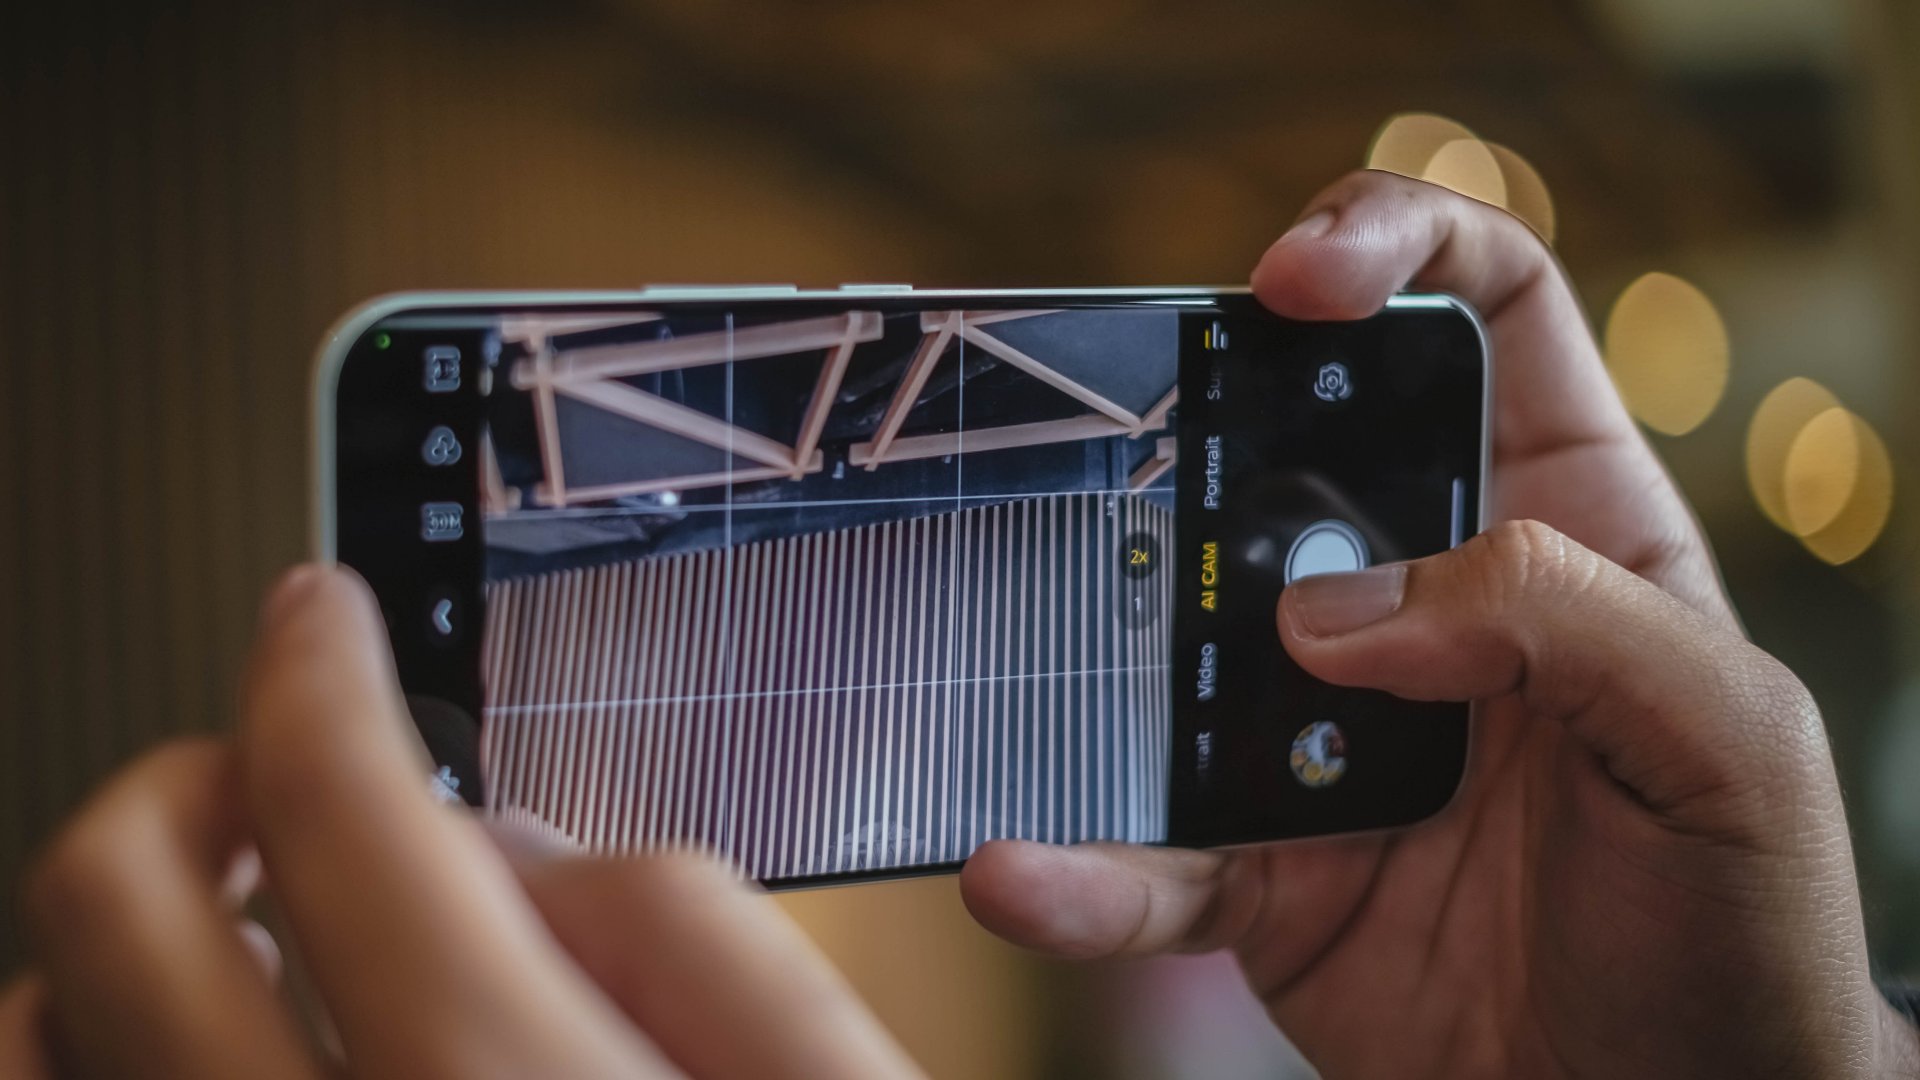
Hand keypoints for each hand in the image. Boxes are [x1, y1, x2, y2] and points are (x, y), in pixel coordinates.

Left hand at [3, 567, 918, 1079]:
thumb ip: (700, 935)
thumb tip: (532, 848)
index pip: (337, 799)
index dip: (314, 664)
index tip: (321, 614)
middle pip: (119, 905)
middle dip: (177, 769)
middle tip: (256, 751)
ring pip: (32, 1054)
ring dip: (82, 933)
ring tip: (196, 899)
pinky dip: (60, 1068)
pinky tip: (139, 1050)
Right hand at [960, 171, 1917, 1076]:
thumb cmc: (1742, 923)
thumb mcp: (1721, 733)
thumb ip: (1559, 620)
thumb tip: (1335, 612)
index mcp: (1563, 525)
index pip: (1486, 310)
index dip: (1394, 246)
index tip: (1299, 279)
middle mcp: (1426, 604)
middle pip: (1283, 444)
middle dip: (1196, 421)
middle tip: (1128, 445)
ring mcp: (1327, 729)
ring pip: (1180, 643)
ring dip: (1102, 647)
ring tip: (1039, 663)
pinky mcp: (1266, 863)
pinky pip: (1151, 852)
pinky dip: (1082, 866)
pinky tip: (1025, 869)